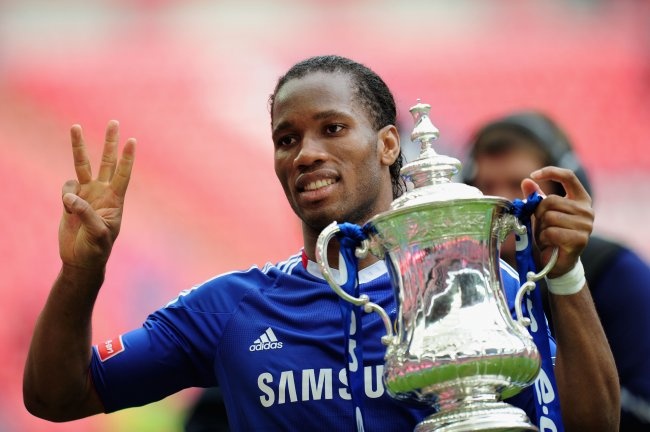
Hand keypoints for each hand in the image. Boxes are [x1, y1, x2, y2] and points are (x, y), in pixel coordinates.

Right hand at [58, 121, 135, 270]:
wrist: (81, 259)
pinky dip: (65, 195)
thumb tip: (70, 197)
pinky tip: (68, 211)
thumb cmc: (96, 249)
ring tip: (76, 126)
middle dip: (110, 142)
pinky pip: (67, 187)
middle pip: (107, 161)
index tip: (132, 140)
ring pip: (83, 165)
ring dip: (79, 146)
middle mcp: (103, 192)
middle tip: (114, 122)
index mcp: (115, 200)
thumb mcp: (97, 234)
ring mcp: (87, 194)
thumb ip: (86, 214)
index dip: (127, 158)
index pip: (123, 174)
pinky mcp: (72, 199)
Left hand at [521, 166, 592, 277]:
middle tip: (543, 226)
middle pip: (551, 200)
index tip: (534, 175)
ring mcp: (586, 225)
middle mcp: (587, 210)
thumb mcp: (542, 213)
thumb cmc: (551, 235)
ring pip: (549, 217)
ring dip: (541, 228)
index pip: (568, 176)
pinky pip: (551, 232)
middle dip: (539, 214)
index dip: (550, 172)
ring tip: (547, 236)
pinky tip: (550, 244)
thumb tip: (526, 181)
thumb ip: (536, 197)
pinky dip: (544, 238)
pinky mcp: (580, 239)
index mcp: (580, 199)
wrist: (558, 263)